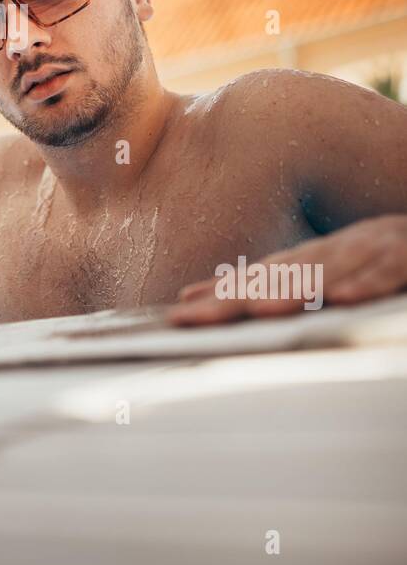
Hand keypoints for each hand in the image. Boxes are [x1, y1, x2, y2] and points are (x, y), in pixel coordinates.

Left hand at [167, 215, 406, 326]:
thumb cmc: (381, 256)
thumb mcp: (332, 269)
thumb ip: (282, 284)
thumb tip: (214, 298)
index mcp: (316, 255)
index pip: (259, 277)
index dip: (220, 294)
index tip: (181, 314)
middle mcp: (336, 248)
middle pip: (280, 275)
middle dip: (236, 296)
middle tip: (197, 316)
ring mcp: (371, 248)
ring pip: (329, 270)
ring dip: (295, 289)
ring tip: (260, 309)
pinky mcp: (406, 254)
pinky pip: (387, 270)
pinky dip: (367, 282)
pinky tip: (344, 298)